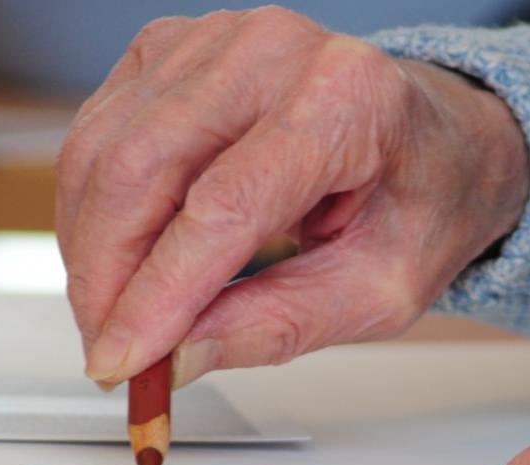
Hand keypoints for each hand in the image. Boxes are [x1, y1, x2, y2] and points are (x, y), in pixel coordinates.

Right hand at [57, 8, 529, 388]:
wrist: (441, 138)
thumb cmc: (424, 198)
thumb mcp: (378, 290)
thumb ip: (278, 325)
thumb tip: (179, 356)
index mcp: (347, 99)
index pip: (223, 205)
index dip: (159, 291)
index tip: (123, 359)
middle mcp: (275, 50)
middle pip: (143, 168)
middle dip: (107, 276)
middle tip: (108, 352)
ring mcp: (216, 39)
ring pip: (103, 150)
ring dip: (89, 248)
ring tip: (112, 314)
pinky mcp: (172, 49)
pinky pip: (98, 132)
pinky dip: (92, 206)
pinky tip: (120, 253)